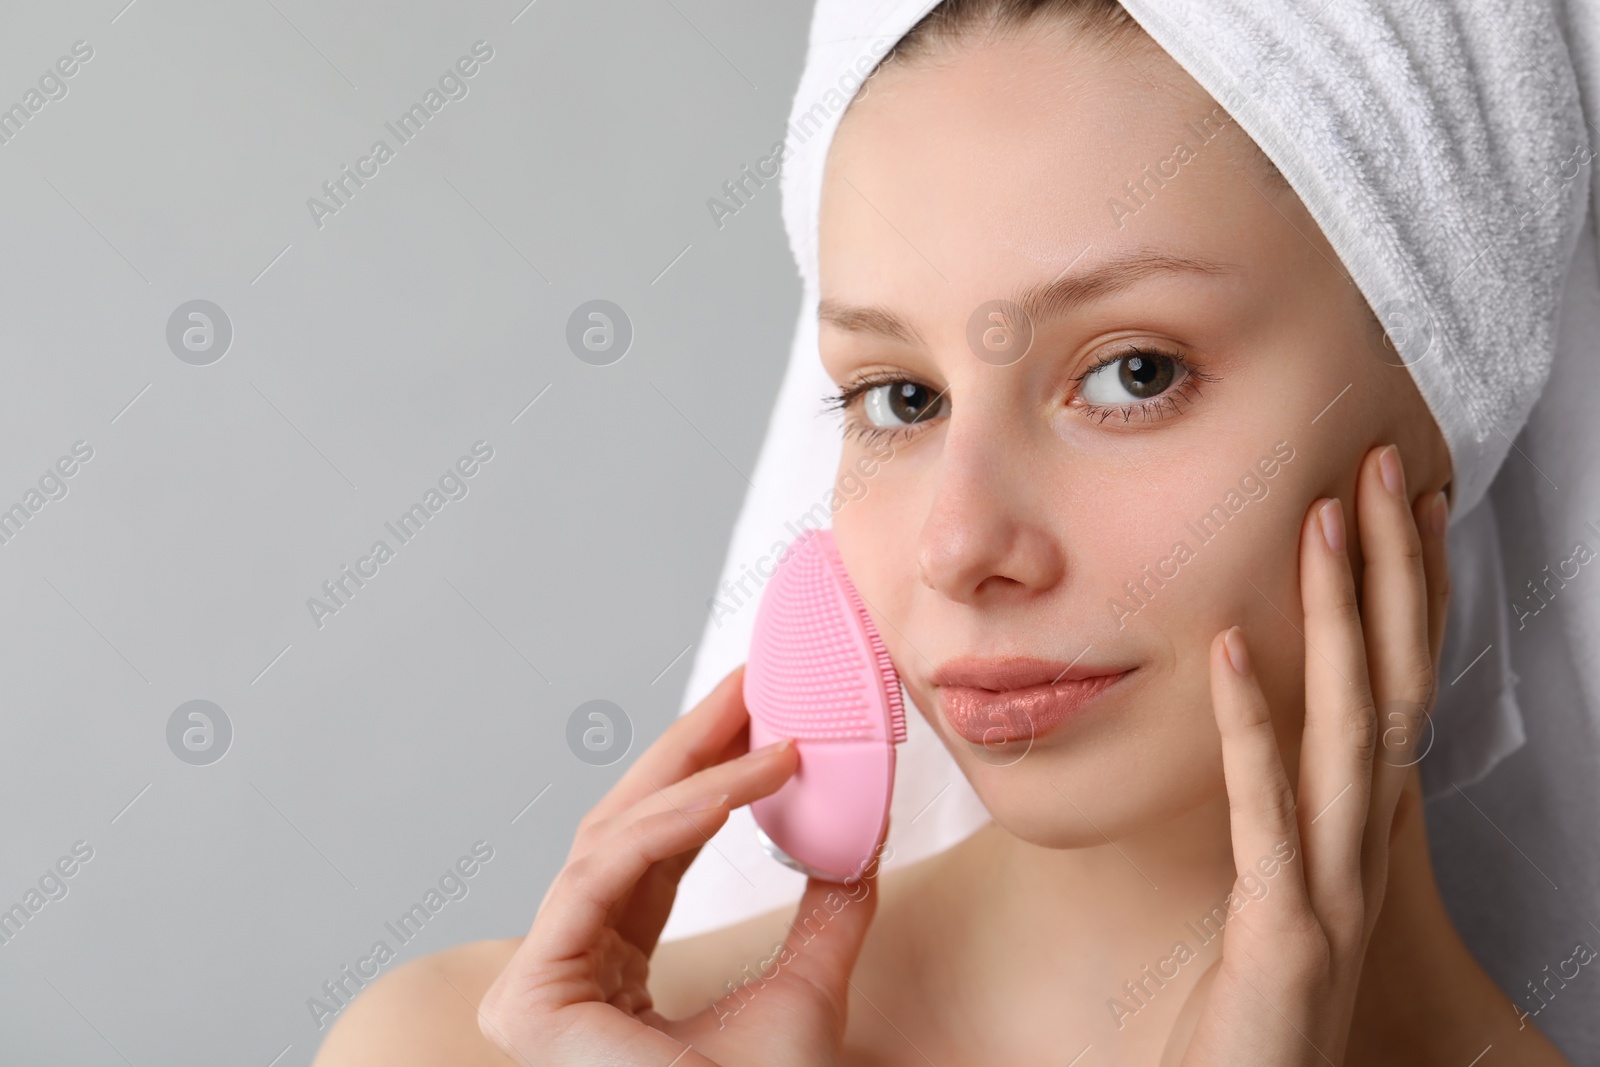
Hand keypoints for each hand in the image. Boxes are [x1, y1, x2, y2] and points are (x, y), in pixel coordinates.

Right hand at [476, 663, 883, 1066]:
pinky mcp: (531, 995)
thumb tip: (861, 837)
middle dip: (691, 748)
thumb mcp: (810, 995)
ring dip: (693, 770)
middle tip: (751, 682)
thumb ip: (829, 914)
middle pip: (626, 827)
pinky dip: (675, 820)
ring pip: (612, 836)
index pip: (656, 847)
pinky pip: (605, 875)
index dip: (708, 775)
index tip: (762, 714)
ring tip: (764, 722)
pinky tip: (741, 781)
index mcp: (616, 964)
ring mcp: (544, 980)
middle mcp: (572, 963)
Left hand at [1171, 443, 1449, 1064]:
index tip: (1403, 508)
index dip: (1410, 599)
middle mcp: (1364, 849)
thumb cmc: (1251, 1012)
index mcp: (1358, 834)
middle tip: (1380, 468)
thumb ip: (1273, 818)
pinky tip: (1226, 647)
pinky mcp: (1285, 931)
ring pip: (1351, 727)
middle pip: (1394, 684)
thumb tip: (1254, 732)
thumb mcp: (1271, 899)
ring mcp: (1335, 889)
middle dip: (1391, 574)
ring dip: (1338, 619)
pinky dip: (1251, 724)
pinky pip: (1266, 809)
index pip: (1397, 690)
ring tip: (1319, 522)